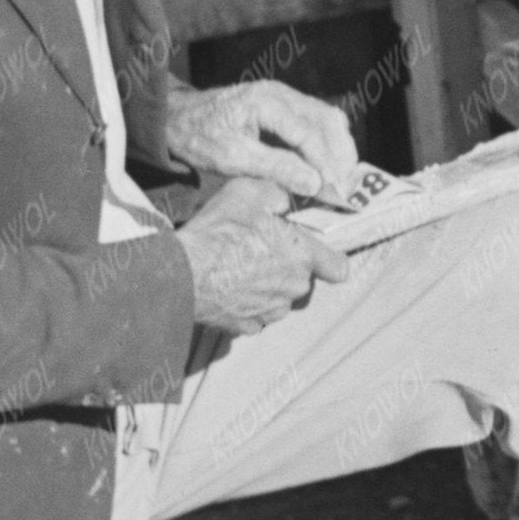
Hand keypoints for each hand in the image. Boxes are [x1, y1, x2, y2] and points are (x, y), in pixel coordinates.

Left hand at [167, 77, 365, 205]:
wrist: (177, 117)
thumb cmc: (199, 136)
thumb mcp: (232, 158)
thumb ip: (275, 168)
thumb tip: (315, 183)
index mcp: (266, 102)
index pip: (310, 133)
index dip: (327, 164)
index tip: (336, 192)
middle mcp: (282, 93)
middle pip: (328, 121)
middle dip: (341, 158)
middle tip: (345, 191)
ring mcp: (286, 96)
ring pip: (328, 118)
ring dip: (340, 150)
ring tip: (342, 181)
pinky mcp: (286, 105)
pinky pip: (319, 120)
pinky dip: (330, 142)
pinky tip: (330, 165)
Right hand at [175, 183, 320, 334]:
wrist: (179, 274)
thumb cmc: (216, 232)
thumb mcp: (250, 192)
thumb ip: (280, 195)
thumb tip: (288, 201)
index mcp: (301, 256)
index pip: (339, 267)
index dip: (329, 259)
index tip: (317, 253)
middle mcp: (293, 288)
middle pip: (303, 279)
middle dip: (287, 265)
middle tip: (259, 249)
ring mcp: (270, 311)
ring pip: (279, 297)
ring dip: (267, 286)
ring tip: (238, 267)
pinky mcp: (247, 326)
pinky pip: (255, 313)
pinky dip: (245, 303)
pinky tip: (227, 287)